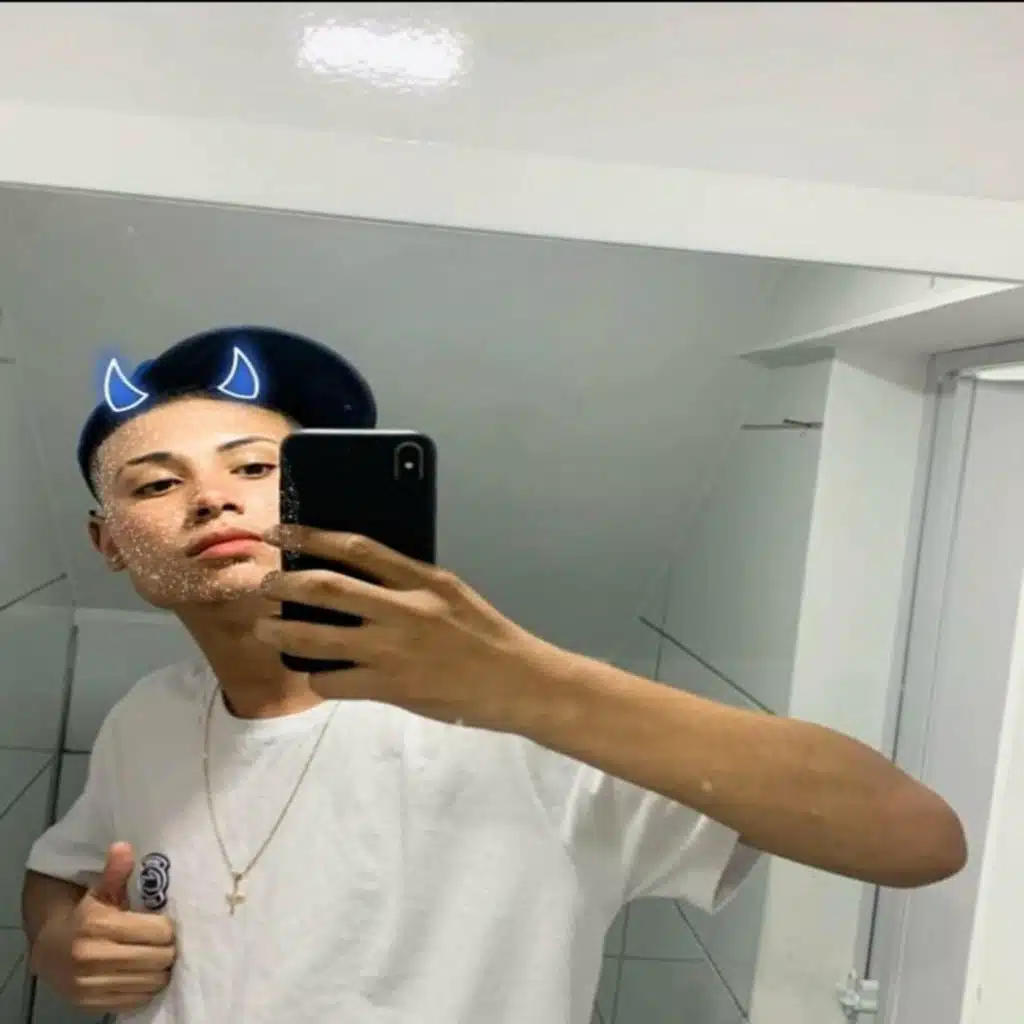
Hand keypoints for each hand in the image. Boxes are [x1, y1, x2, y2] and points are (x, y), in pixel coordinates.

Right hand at [31, 842, 176, 1012]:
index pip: (159, 931)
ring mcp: (92, 984)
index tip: (165, 925)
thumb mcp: (99, 890)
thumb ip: (115, 871)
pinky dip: (145, 988)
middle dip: (168, 950)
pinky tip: (143, 975)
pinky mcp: (93, 1004)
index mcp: (100, 925)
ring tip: (156, 958)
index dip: (167, 928)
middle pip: (160, 958)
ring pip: (152, 981)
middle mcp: (94, 956)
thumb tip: (123, 846)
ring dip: (160, 970)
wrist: (50, 951)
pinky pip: (137, 999)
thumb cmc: (85, 916)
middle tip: (165, 943)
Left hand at [257, 526, 574, 732]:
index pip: (356, 547)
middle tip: (263, 584)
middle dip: (283, 584)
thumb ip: (408, 580)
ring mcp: (392, 650)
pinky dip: (315, 677)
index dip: (310, 536)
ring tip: (265, 629)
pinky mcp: (389, 687)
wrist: (515, 682)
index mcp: (421, 579)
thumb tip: (356, 573)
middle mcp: (402, 610)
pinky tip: (312, 674)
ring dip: (281, 632)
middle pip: (326, 588)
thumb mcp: (450, 591)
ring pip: (317, 639)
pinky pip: (333, 681)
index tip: (279, 531)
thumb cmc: (484, 633)